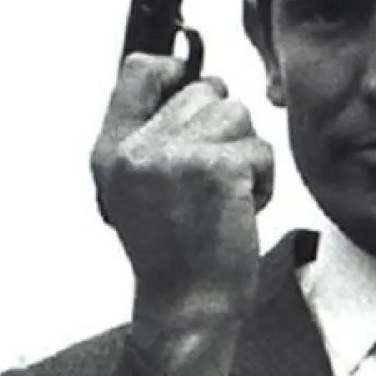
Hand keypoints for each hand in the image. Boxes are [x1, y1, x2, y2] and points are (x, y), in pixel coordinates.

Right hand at [90, 53, 273, 375]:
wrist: (187, 305)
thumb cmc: (173, 253)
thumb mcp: (135, 190)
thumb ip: (150, 136)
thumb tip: (194, 82)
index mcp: (111, 151)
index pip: (137, 71)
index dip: (172, 71)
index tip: (189, 86)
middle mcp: (137, 150)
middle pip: (201, 90)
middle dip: (221, 127)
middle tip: (212, 176)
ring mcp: (175, 156)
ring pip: (235, 114)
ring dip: (245, 152)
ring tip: (226, 194)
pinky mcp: (217, 169)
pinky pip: (260, 148)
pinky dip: (263, 180)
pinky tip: (241, 208)